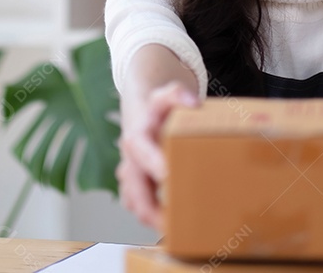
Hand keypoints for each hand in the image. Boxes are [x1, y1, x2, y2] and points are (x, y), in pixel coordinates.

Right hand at [117, 81, 198, 229]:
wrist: (143, 119)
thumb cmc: (159, 112)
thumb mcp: (166, 96)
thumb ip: (177, 94)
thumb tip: (193, 103)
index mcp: (136, 139)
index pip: (141, 152)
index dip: (153, 163)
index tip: (167, 174)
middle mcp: (129, 162)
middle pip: (134, 190)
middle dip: (150, 208)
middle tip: (172, 222)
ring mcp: (130, 180)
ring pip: (135, 204)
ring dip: (153, 218)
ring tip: (177, 230)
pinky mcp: (135, 191)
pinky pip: (141, 209)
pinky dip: (154, 219)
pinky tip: (174, 226)